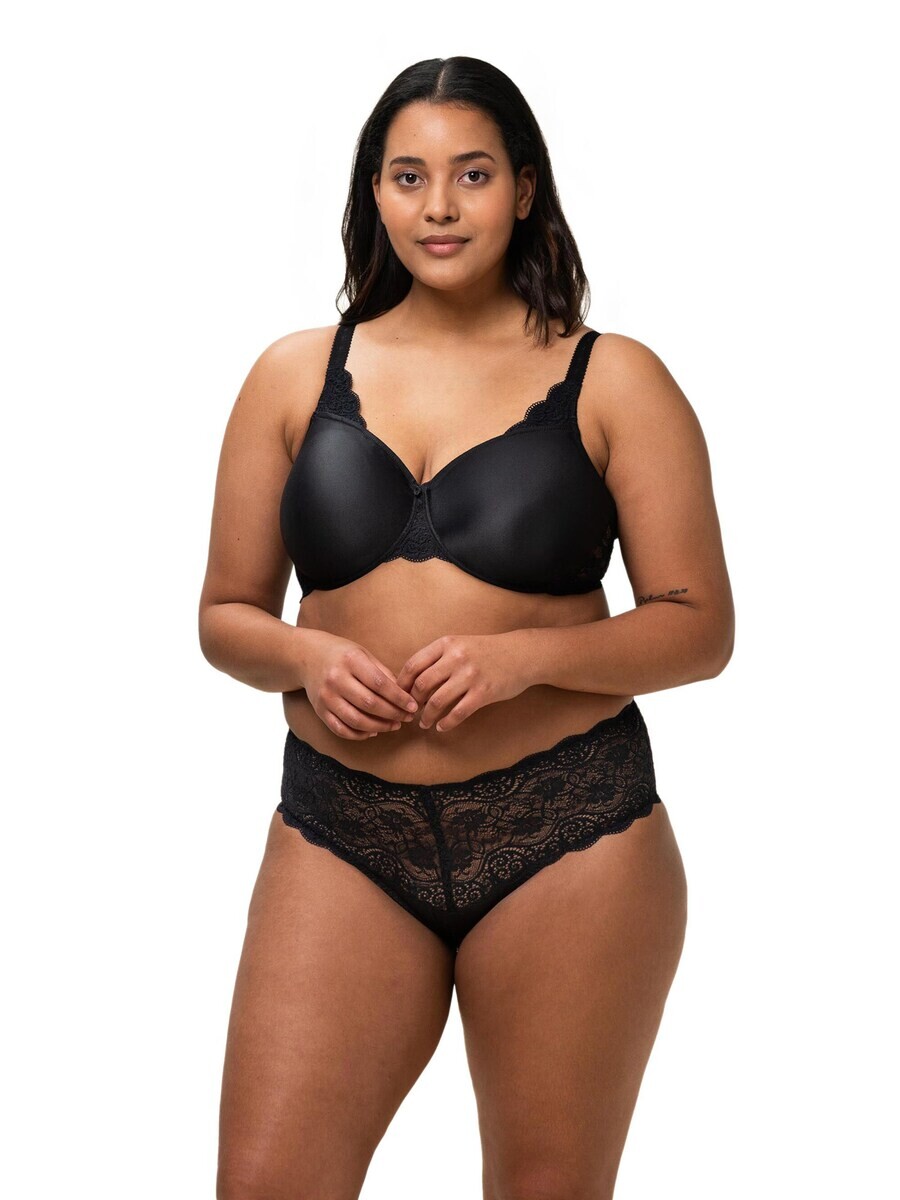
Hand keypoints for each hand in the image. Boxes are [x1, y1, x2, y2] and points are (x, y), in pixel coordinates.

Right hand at [301, 630, 418, 739]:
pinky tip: (373, 731)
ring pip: (356, 720)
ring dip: (379, 727)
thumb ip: (383, 673)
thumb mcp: (363, 654)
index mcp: (351, 660)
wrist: (306, 656)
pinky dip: (359, 734)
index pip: (380, 684)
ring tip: (394, 725)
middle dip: (393, 714)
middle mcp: (336, 679)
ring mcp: (326, 697)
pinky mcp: (320, 710)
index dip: (399, 698)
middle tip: (407, 718)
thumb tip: (404, 695)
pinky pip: (341, 729)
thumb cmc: (342, 654)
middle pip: (370, 704)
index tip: (413, 706)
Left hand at [395, 633, 531, 732]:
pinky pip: (458, 713)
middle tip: (410, 712)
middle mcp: (456, 658)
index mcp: (446, 644)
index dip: (402, 684)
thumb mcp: (460, 644)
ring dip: (426, 716)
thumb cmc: (487, 651)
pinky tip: (441, 727)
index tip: (399, 695)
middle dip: (412, 702)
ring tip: (424, 723)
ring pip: (437, 701)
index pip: (413, 665)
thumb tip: (412, 679)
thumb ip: (438, 658)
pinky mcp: (484, 692)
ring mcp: (470, 675)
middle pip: (422, 685)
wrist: (522, 654)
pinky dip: (446, 723)